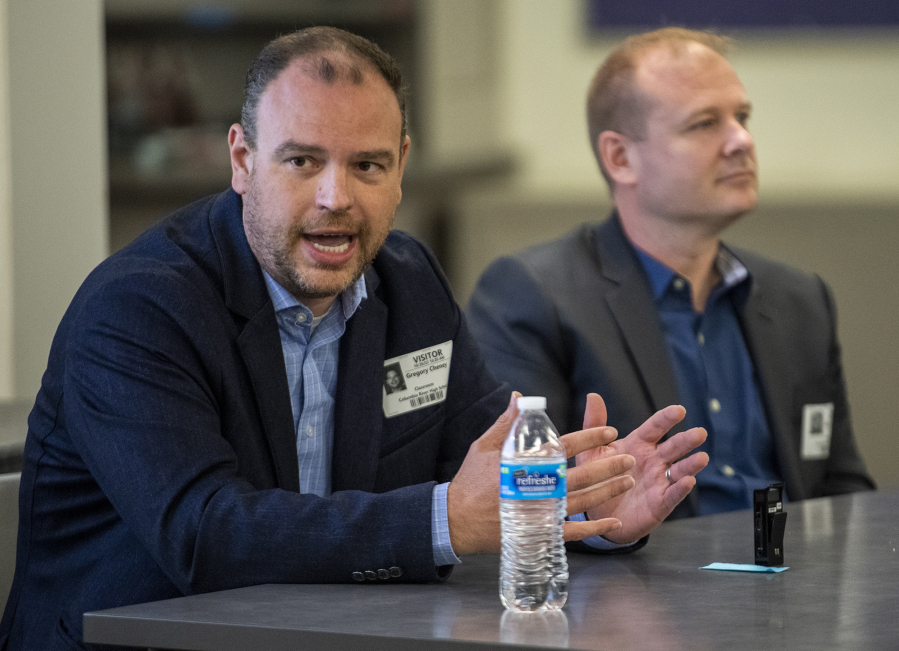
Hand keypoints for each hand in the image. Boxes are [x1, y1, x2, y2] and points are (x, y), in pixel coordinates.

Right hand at [447, 392, 636, 555]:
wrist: (457, 519)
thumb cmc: (471, 480)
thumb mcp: (485, 446)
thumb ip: (507, 422)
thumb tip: (520, 396)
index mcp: (527, 462)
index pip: (565, 446)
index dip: (590, 438)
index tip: (609, 432)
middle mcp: (538, 486)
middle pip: (582, 474)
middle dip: (609, 466)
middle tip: (629, 459)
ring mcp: (541, 510)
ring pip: (583, 500)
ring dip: (608, 490)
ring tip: (628, 482)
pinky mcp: (540, 531)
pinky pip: (572, 532)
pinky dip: (594, 529)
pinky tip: (612, 522)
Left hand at [578, 393, 708, 543]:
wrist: (595, 511)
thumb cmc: (597, 476)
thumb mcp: (592, 451)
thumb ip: (595, 424)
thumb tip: (593, 396)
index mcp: (638, 445)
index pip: (655, 428)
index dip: (666, 419)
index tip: (678, 410)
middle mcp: (653, 461)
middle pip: (673, 447)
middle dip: (686, 440)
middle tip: (700, 433)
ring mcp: (659, 481)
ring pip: (679, 470)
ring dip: (691, 464)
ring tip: (702, 458)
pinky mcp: (659, 503)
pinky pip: (672, 495)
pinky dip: (680, 488)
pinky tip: (688, 481)